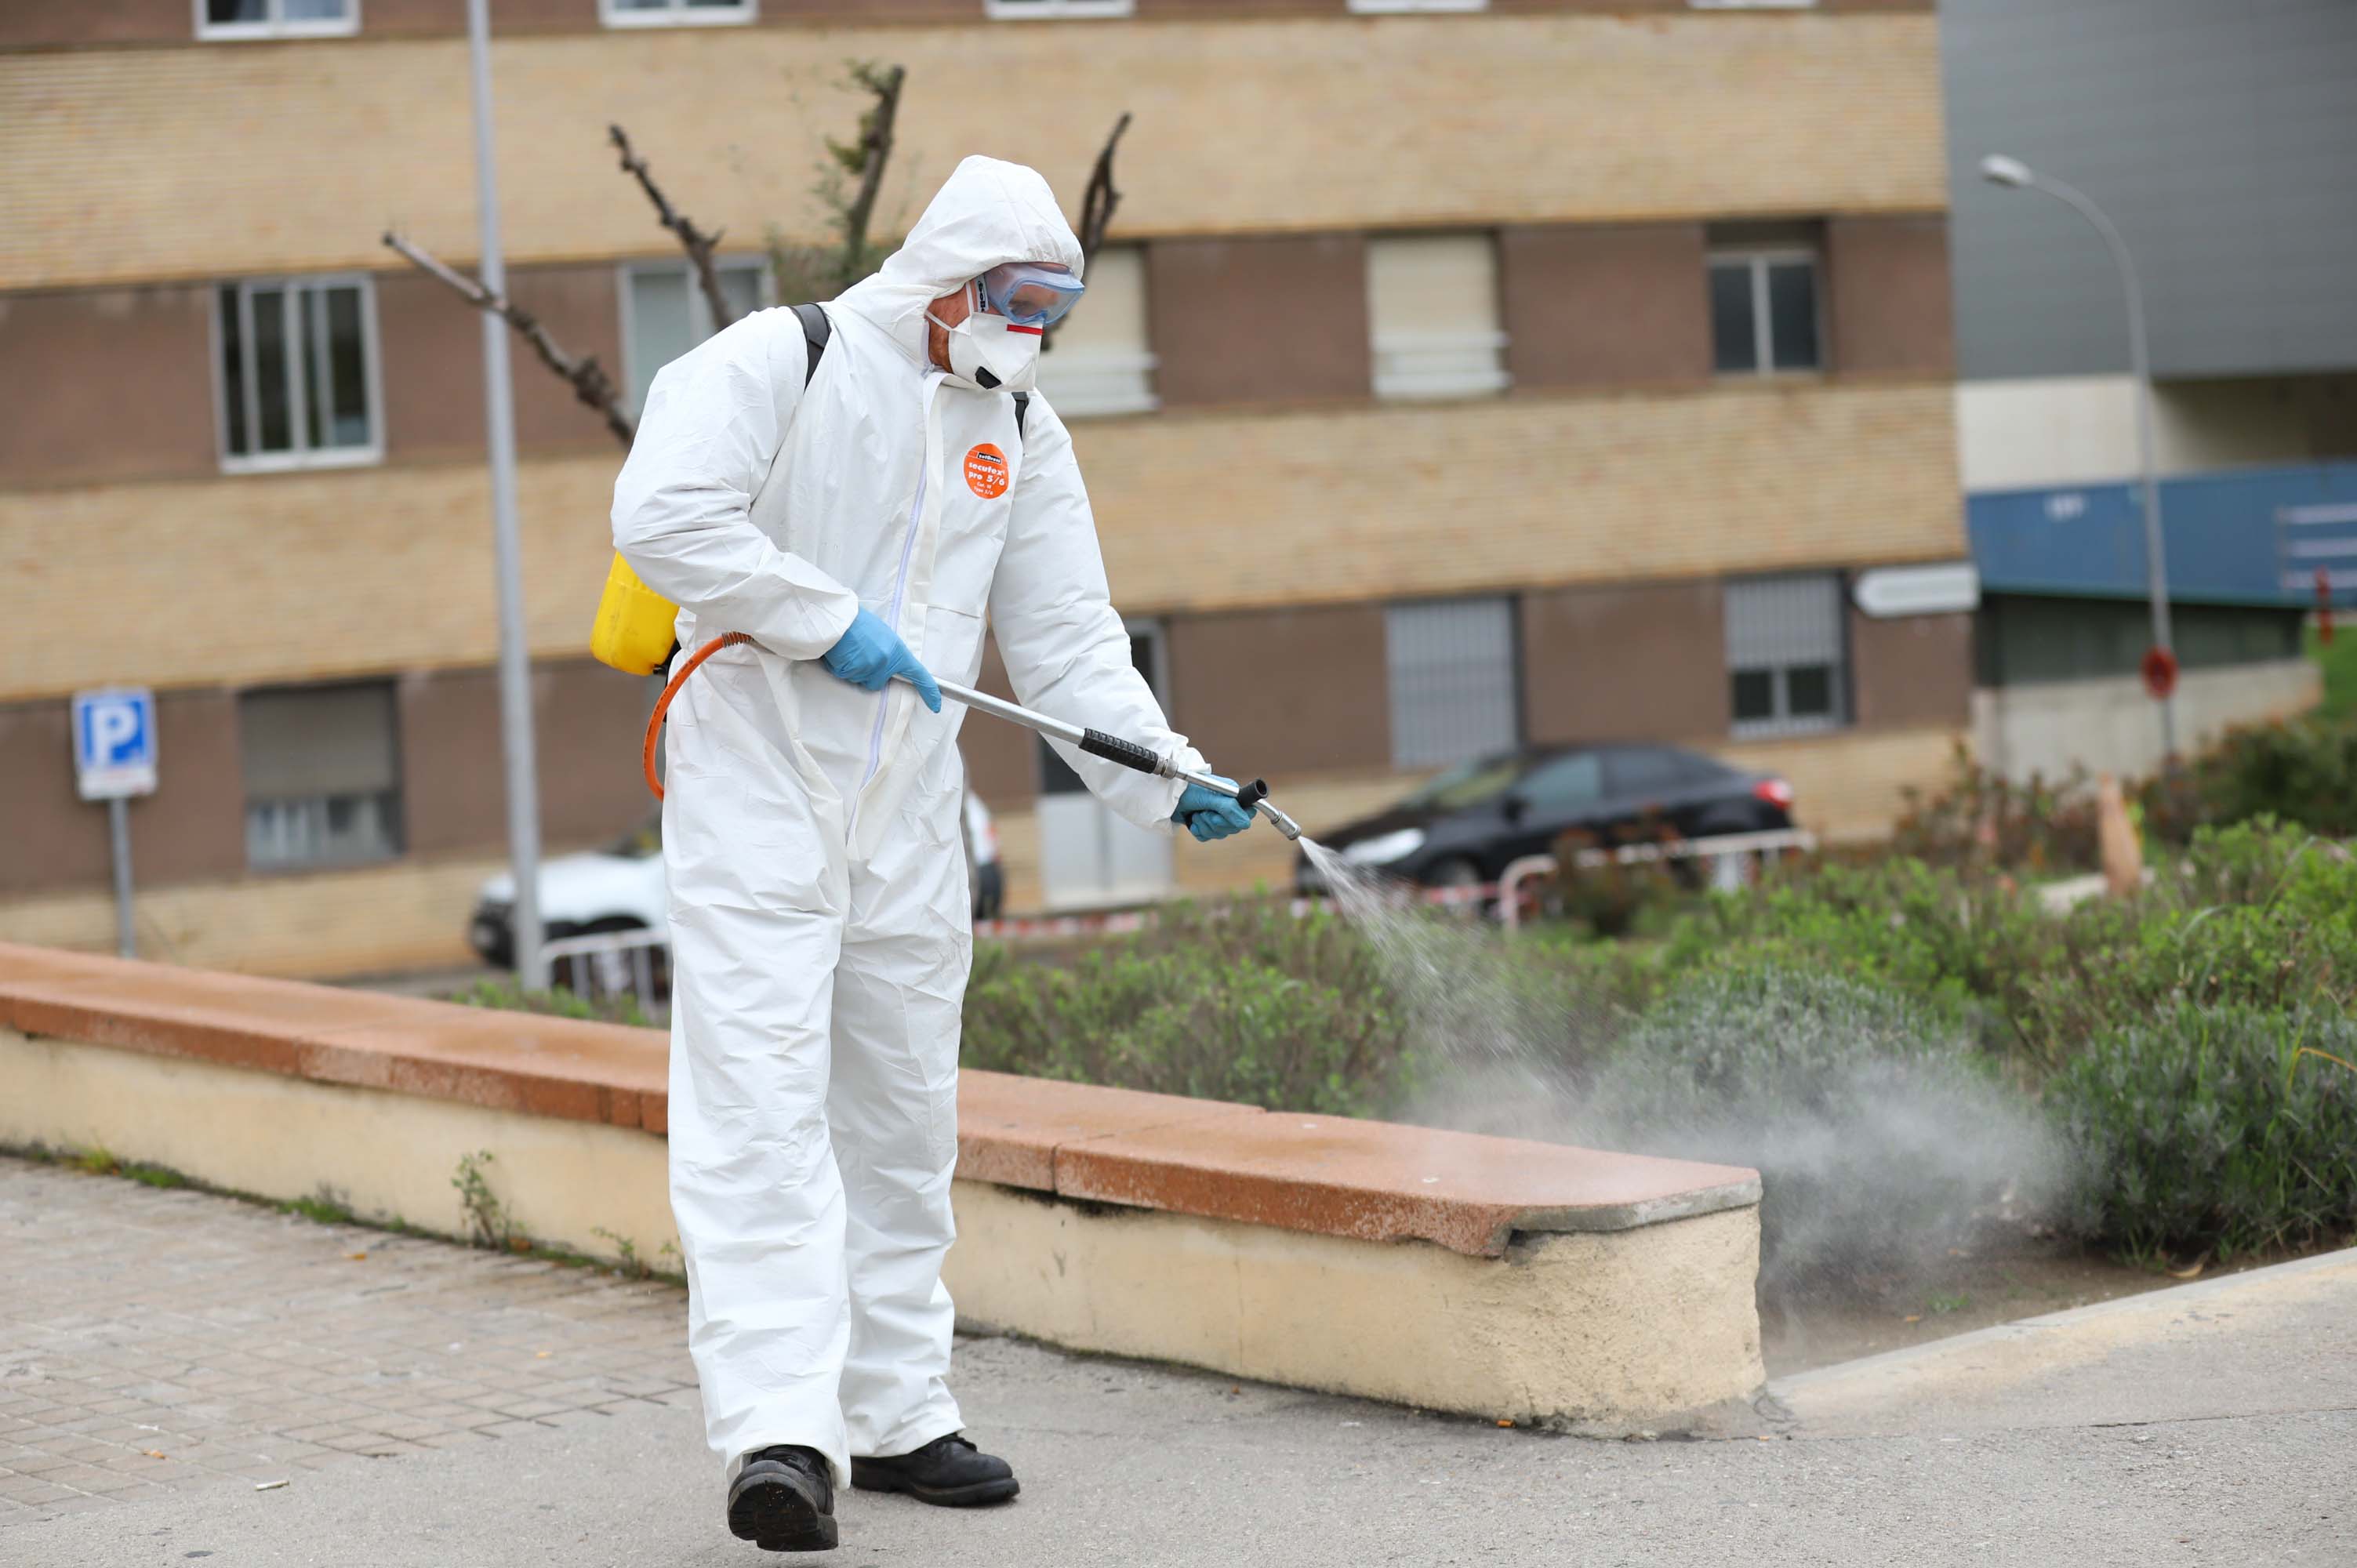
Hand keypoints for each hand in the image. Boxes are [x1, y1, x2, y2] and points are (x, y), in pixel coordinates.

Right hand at [821, 607, 941, 711]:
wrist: (839, 616)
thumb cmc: (859, 623)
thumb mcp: (884, 636)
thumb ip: (889, 654)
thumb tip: (889, 666)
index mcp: (898, 651)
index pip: (919, 674)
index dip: (929, 692)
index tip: (936, 705)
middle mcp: (886, 662)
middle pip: (877, 683)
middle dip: (867, 673)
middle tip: (860, 654)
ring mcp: (869, 667)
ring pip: (860, 680)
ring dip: (852, 669)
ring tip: (849, 649)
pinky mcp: (852, 670)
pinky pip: (844, 676)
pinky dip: (840, 667)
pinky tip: (841, 653)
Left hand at [1173, 777, 1254, 841]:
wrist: (1168, 795)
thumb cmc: (1189, 790)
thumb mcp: (1210, 797)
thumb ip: (1229, 809)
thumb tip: (1246, 824)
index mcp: (1233, 795)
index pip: (1248, 813)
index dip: (1237, 818)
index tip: (1222, 815)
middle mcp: (1227, 806)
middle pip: (1234, 827)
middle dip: (1216, 822)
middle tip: (1204, 812)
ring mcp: (1216, 816)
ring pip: (1220, 834)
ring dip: (1205, 826)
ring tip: (1196, 814)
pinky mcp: (1205, 825)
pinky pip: (1208, 837)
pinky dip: (1199, 831)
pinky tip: (1192, 822)